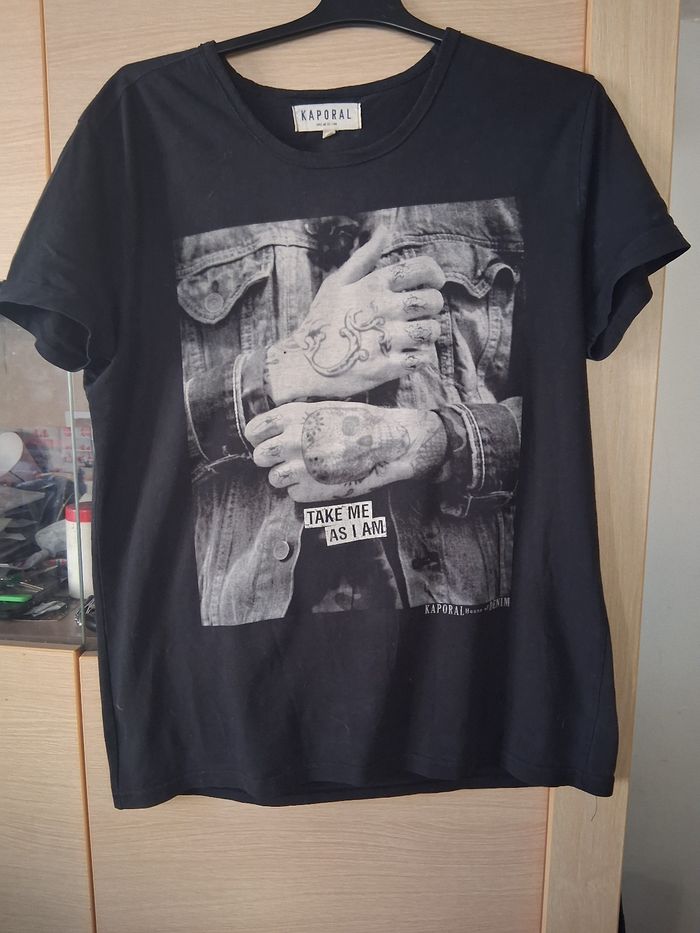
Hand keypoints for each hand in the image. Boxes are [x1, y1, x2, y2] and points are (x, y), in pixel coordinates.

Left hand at [244, 401, 447, 502]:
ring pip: (274, 478)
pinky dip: (304, 490)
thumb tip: (272, 433)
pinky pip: (293, 494)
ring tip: (308, 471)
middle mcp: (291, 441)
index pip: (253, 431)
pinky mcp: (310, 490)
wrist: (388, 443)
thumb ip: (294, 421)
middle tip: (290, 459)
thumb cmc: (359, 423)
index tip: (270, 442)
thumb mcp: (322, 409)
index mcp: (292, 417)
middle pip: (259, 457)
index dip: (260, 439)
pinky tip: (322, 480)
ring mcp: (300, 468)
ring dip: (287, 477)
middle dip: (271, 459)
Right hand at [264, 224, 446, 403]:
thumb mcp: (337, 282)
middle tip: (421, 314)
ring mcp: (385, 338)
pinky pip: (422, 359)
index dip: (435, 275)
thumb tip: (384, 228)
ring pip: (430, 330)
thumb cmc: (323, 320)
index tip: (433, 284)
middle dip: (432, 307)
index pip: (420, 269)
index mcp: (373, 285)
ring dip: (428, 333)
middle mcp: (382, 308)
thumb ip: (365, 256)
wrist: (303, 363)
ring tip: (415, 336)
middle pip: (431, 301)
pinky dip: (421, 358)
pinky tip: (409, 355)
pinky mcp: (386, 367)